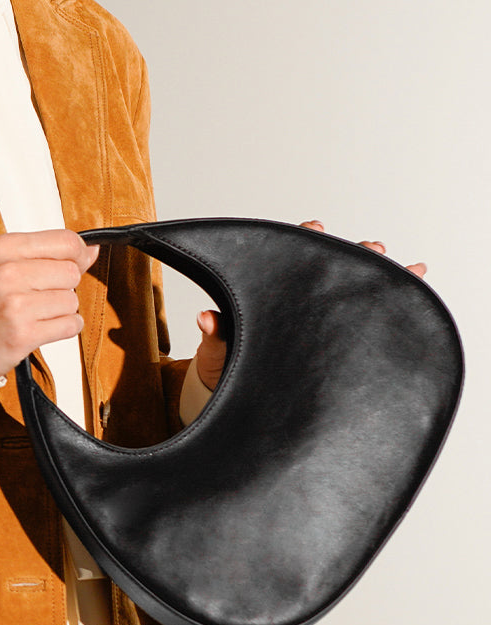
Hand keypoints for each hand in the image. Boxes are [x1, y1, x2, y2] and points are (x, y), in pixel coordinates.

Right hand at [0, 229, 99, 376]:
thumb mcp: (2, 263)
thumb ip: (47, 252)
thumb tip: (90, 250)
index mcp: (2, 248)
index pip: (65, 241)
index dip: (77, 254)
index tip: (73, 263)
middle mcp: (7, 273)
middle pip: (72, 273)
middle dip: (64, 286)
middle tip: (39, 295)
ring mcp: (14, 305)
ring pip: (72, 301)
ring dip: (61, 311)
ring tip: (35, 313)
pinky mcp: (23, 334)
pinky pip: (70, 326)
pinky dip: (63, 329)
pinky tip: (41, 327)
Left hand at [193, 218, 428, 393]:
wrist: (243, 397)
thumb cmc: (227, 363)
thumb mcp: (219, 350)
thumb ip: (217, 334)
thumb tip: (205, 318)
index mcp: (272, 289)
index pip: (289, 253)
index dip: (303, 238)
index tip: (314, 227)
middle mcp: (300, 296)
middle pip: (331, 265)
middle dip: (354, 254)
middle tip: (373, 248)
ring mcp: (321, 315)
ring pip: (354, 286)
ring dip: (380, 274)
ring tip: (407, 268)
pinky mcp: (338, 338)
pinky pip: (369, 316)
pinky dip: (396, 299)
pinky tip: (419, 284)